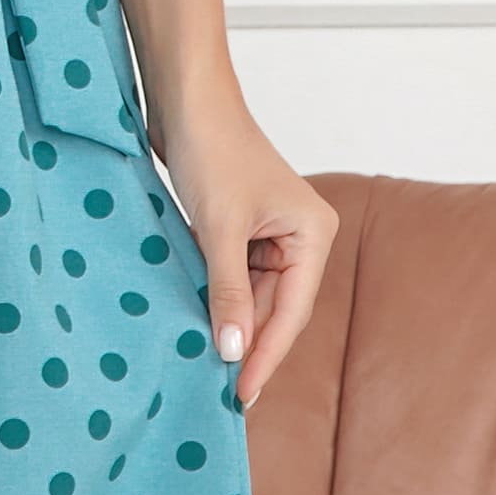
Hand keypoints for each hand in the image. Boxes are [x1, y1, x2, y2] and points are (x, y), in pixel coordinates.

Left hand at [151, 86, 336, 410]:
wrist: (183, 99)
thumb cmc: (211, 149)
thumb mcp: (218, 228)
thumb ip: (228, 293)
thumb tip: (233, 352)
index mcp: (312, 234)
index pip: (291, 313)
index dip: (265, 356)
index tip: (240, 396)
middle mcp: (300, 237)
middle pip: (276, 309)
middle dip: (248, 346)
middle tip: (220, 394)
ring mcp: (271, 233)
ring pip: (253, 296)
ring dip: (230, 324)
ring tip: (204, 367)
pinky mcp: (242, 229)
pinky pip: (234, 277)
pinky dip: (216, 298)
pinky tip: (197, 325)